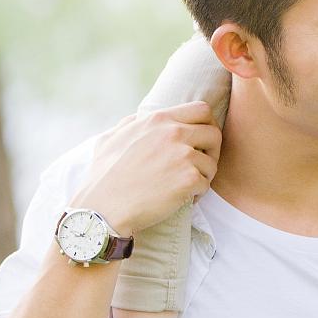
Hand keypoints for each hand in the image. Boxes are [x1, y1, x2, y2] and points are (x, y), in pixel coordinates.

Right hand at [70, 101, 219, 236]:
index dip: (206, 125)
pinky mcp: (188, 179)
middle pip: (214, 133)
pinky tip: (183, 199)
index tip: (199, 141)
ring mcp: (183, 155)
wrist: (103, 208)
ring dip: (203, 176)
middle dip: (211, 151)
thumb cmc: (103, 177)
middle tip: (199, 166)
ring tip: (187, 187)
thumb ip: (129, 124)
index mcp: (158, 119)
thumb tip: (138, 118)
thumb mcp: (110, 139)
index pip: (201, 110)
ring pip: (211, 162)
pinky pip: (206, 184)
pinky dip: (197, 194)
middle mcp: (173, 132)